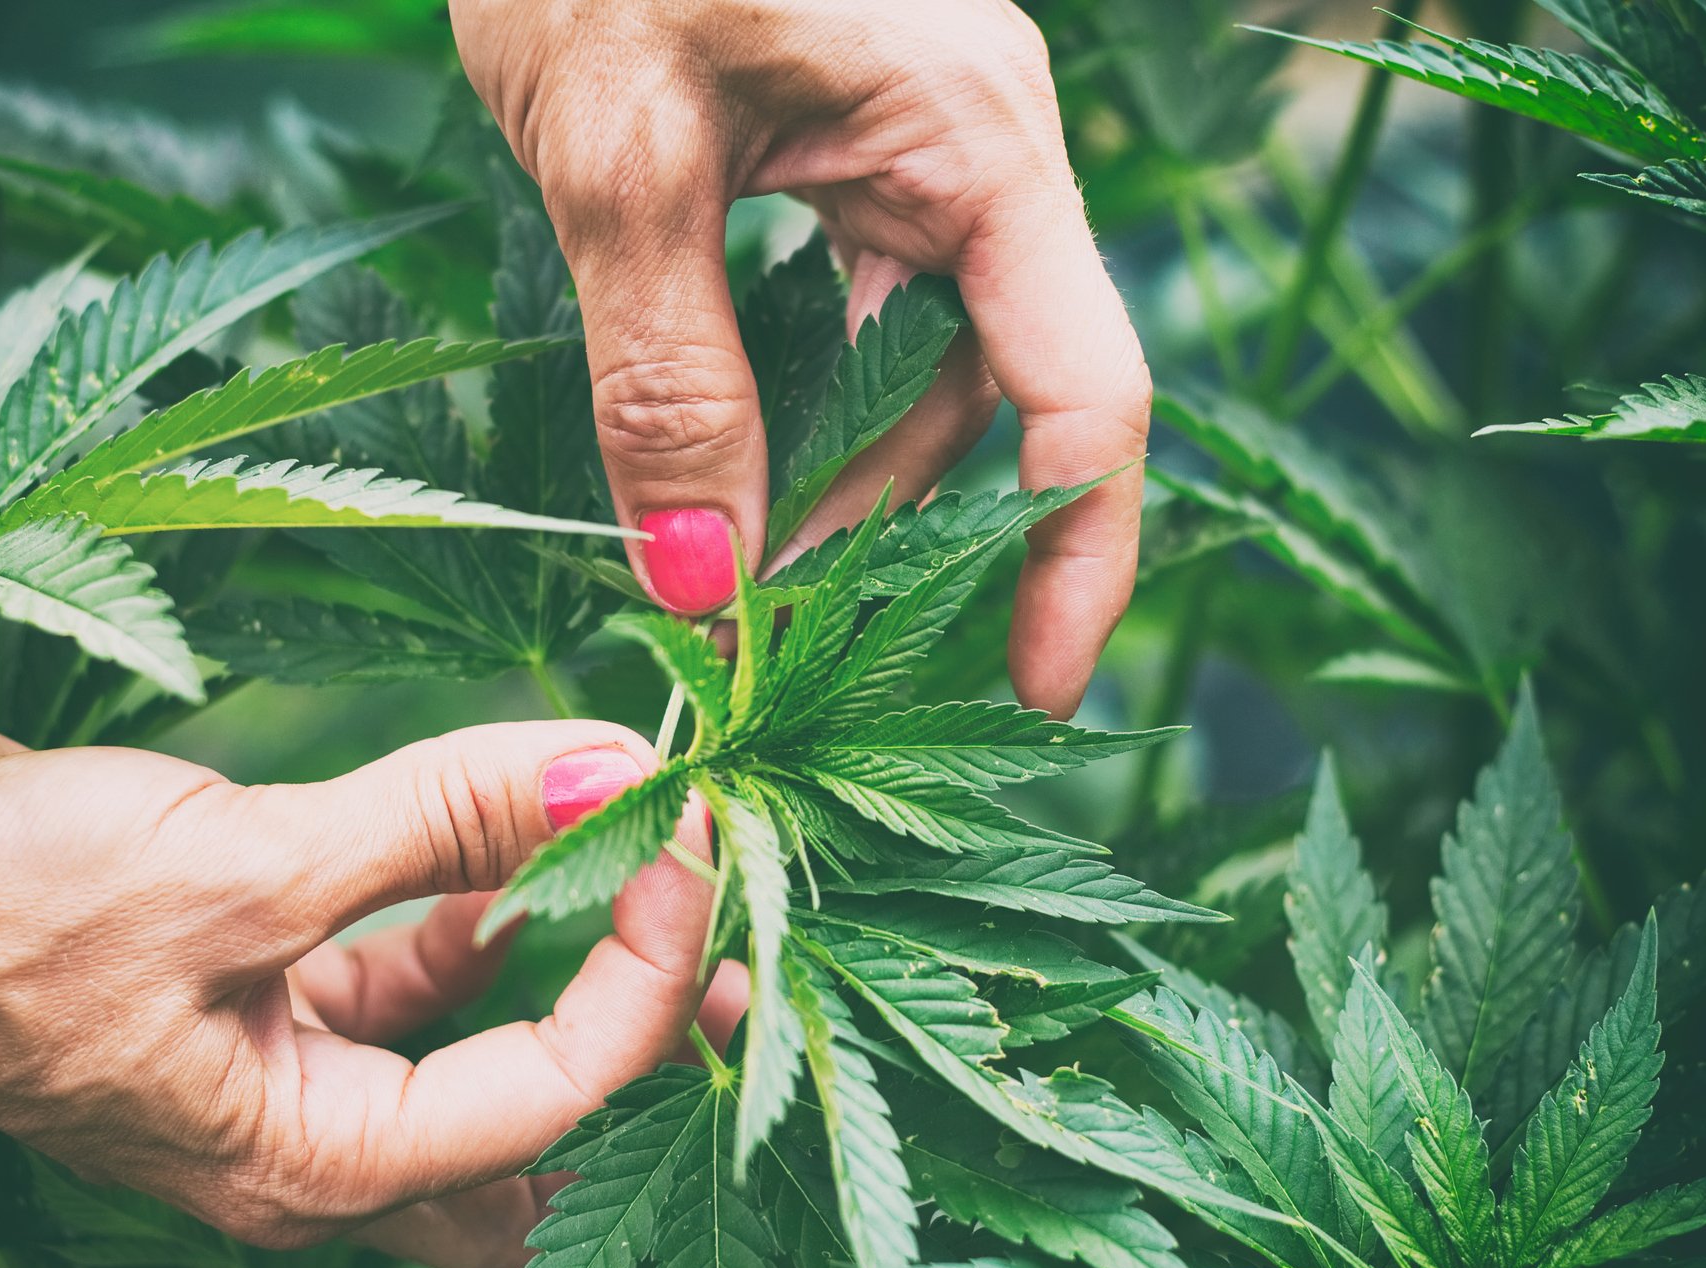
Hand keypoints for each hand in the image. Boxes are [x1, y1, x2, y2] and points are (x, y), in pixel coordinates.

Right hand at [0, 708, 713, 1267]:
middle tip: (734, 937)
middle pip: (535, 1113)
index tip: (685, 839)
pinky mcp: (251, 973)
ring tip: (644, 849)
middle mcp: (308, 1134)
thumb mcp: (243, 865)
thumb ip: (441, 821)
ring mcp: (278, 1056)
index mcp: (313, 1164)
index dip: (647, 968)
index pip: (555, 1091)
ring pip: (470, 1028)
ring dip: (558, 942)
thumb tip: (605, 774)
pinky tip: (514, 818)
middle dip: (640, 1026)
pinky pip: (396, 958)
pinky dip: (465, 896)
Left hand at [453, 0, 1147, 716]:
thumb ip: (668, 379)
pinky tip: (723, 444)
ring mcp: (915, 144)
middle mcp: (975, 150)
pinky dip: (796, 389)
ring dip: (830, 465)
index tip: (1035, 691)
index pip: (1085, 393)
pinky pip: (854, 302)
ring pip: (914, 358)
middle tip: (771, 630)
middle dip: (896, 525)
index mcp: (975, 139)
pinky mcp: (846, 141)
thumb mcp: (620, 161)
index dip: (1075, 557)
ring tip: (724, 550)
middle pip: (994, 393)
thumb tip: (702, 583)